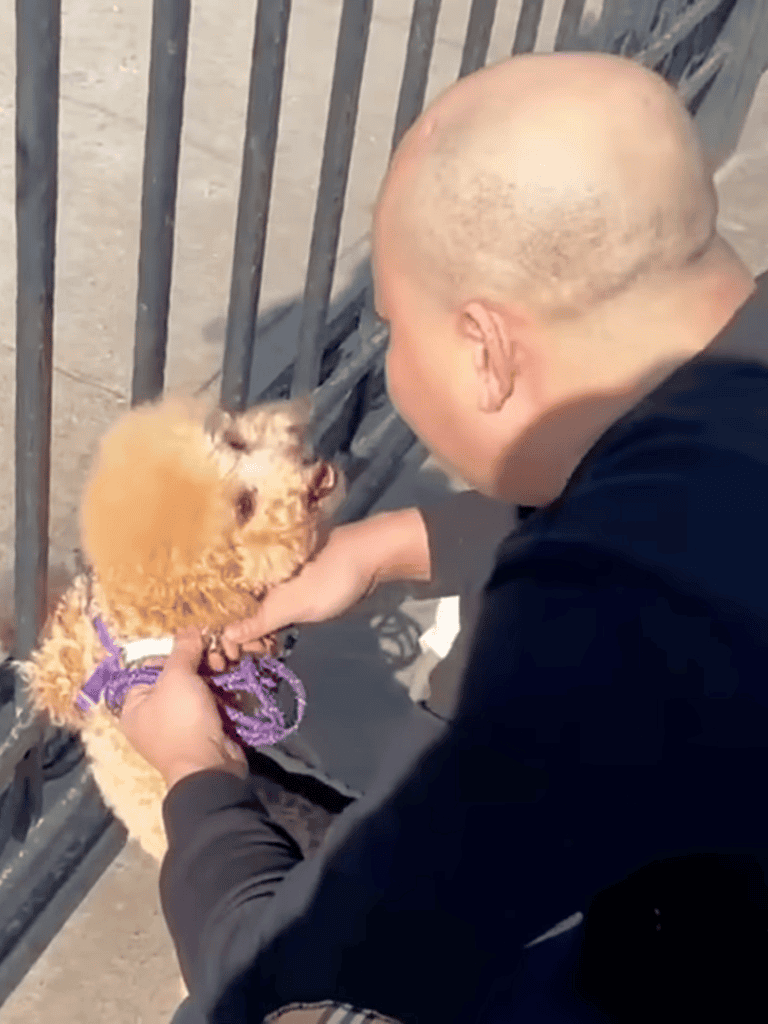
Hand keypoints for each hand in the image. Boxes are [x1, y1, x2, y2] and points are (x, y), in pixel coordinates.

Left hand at [118, 627, 247, 789]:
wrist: (209, 767)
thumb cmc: (182, 720)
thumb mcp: (177, 677)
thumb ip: (182, 650)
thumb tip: (189, 629)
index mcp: (135, 705)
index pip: (150, 667)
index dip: (173, 652)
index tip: (196, 642)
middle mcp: (152, 716)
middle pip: (175, 677)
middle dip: (198, 663)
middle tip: (216, 655)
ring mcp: (177, 725)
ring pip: (195, 689)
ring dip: (212, 675)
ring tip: (226, 665)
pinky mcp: (201, 731)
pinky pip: (208, 704)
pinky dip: (219, 692)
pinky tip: (231, 680)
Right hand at [212, 523, 376, 668]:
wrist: (373, 557)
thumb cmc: (329, 578)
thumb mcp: (292, 605)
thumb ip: (258, 622)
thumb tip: (224, 636)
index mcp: (250, 569)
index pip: (223, 603)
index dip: (223, 631)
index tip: (230, 657)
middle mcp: (259, 571)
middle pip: (238, 607)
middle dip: (241, 634)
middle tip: (253, 655)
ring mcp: (278, 577)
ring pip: (257, 607)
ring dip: (257, 630)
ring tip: (263, 649)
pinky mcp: (296, 583)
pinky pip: (274, 605)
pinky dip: (272, 622)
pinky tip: (273, 638)